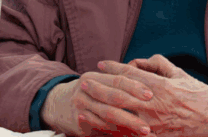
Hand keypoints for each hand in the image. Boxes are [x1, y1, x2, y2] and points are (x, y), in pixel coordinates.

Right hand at [40, 72, 157, 136]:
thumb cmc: (88, 92)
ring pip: (108, 117)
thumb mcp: (97, 81)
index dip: (135, 86)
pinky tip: (130, 136)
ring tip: (144, 131)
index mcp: (94, 77)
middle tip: (150, 117)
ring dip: (128, 126)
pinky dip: (117, 133)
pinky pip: (101, 129)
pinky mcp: (79, 124)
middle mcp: (85, 90)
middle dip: (134, 110)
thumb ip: (117, 82)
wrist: (56, 104)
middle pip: (113, 99)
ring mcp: (81, 107)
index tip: (150, 94)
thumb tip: (146, 85)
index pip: (118, 79)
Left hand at [95, 55, 207, 136]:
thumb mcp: (180, 75)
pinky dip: (109, 129)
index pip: (130, 75)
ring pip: (118, 116)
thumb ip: (159, 65)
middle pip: (119, 95)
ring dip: (99, 108)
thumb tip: (141, 61)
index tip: (101, 64)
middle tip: (85, 81)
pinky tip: (97, 124)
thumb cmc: (198, 95)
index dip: (113, 68)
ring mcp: (151, 125)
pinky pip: (126, 134)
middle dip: (100, 87)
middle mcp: (153, 105)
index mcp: (160, 87)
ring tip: (85, 102)